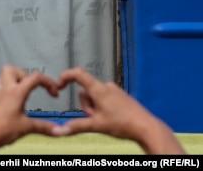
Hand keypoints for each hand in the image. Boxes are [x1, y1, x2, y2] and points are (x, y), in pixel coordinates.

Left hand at [0, 66, 59, 148]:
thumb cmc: (7, 129)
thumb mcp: (28, 127)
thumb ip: (44, 128)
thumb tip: (60, 130)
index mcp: (17, 92)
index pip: (35, 78)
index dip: (48, 82)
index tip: (54, 94)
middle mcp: (5, 90)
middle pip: (10, 69)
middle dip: (23, 74)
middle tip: (31, 87)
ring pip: (0, 78)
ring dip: (11, 82)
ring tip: (20, 92)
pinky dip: (1, 95)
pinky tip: (6, 103)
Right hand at [54, 67, 184, 153]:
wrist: (147, 128)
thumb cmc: (122, 124)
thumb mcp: (96, 126)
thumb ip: (76, 126)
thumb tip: (58, 130)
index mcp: (98, 89)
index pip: (78, 74)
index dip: (65, 76)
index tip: (59, 86)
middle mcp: (106, 86)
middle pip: (85, 91)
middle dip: (85, 105)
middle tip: (94, 118)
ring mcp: (115, 91)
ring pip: (95, 96)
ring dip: (94, 107)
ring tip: (104, 120)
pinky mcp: (121, 96)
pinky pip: (105, 98)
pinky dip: (102, 107)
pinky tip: (112, 118)